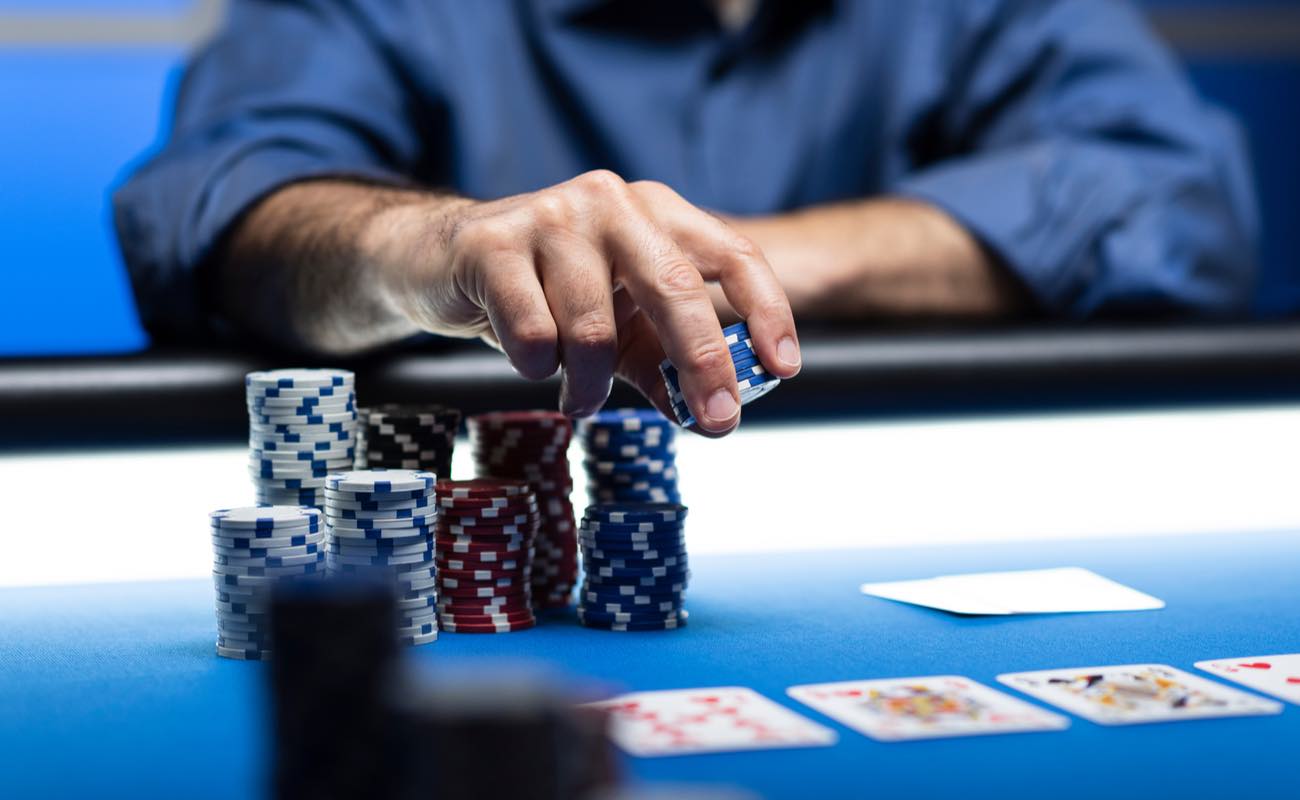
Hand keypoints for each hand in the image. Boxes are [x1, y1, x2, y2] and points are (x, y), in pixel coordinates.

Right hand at [368, 171, 801, 433]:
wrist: (441, 261)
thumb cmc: (547, 292)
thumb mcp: (618, 324)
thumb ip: (663, 363)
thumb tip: (711, 417)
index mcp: (656, 212)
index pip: (732, 254)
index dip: (767, 311)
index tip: (783, 368)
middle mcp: (612, 201)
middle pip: (675, 288)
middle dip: (703, 363)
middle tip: (718, 423)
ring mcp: (551, 215)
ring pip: (594, 328)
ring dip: (591, 384)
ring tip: (579, 397)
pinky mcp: (493, 244)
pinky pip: (536, 334)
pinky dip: (538, 367)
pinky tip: (531, 362)